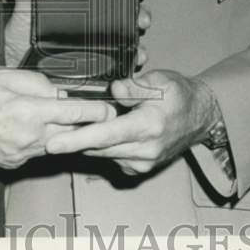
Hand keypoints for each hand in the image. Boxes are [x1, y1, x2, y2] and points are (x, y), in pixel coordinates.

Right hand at [0, 67, 115, 168]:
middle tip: (91, 114)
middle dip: (82, 124)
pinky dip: (38, 140)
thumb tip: (59, 93)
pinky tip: (25, 127)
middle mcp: (30, 138)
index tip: (110, 110)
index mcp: (30, 112)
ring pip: (54, 144)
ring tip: (50, 116)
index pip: (76, 113)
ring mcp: (21, 154)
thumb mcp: (5, 75)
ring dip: (59, 132)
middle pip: (71, 134)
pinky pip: (35, 152)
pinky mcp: (12, 164)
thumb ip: (38, 83)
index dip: (98, 112)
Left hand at [4, 0, 151, 68]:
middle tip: (141, 17)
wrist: (17, 70)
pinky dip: (130, 60)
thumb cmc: (19, 40)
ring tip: (138, 41)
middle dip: (139, 13)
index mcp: (79, 6)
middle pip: (125, 14)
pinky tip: (134, 59)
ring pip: (127, 38)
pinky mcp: (97, 66)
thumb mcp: (23, 13)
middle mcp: (92, 24)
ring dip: (137, 38)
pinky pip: (119, 62)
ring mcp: (97, 45)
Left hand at [43, 70, 218, 175]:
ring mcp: (142, 163)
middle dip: (72, 139)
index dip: (76, 139)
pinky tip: (94, 132)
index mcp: (148, 127)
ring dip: (85, 142)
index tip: (53, 144)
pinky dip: (100, 146)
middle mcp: (144, 151)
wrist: (199, 117)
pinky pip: (111, 158)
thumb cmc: (178, 95)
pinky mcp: (139, 168)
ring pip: (102, 154)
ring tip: (68, 127)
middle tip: (49, 129)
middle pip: (98, 148)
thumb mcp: (159, 81)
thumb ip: (134, 87)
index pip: (105, 136)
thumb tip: (112, 89)